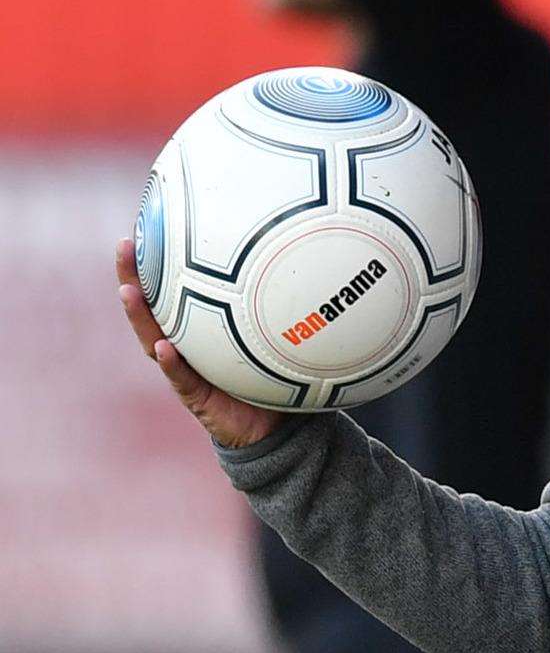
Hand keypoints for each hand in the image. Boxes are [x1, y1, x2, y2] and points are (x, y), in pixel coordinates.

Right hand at [116, 239, 285, 449]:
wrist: (279, 429)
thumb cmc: (280, 374)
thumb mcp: (286, 331)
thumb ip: (293, 297)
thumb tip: (321, 245)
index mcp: (204, 328)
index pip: (175, 289)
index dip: (160, 260)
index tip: (149, 222)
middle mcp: (189, 345)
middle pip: (153, 307)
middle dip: (134, 276)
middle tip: (125, 245)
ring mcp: (187, 372)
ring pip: (155, 340)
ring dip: (140, 316)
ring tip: (129, 290)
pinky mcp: (197, 399)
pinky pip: (182, 379)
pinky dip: (173, 364)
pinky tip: (166, 346)